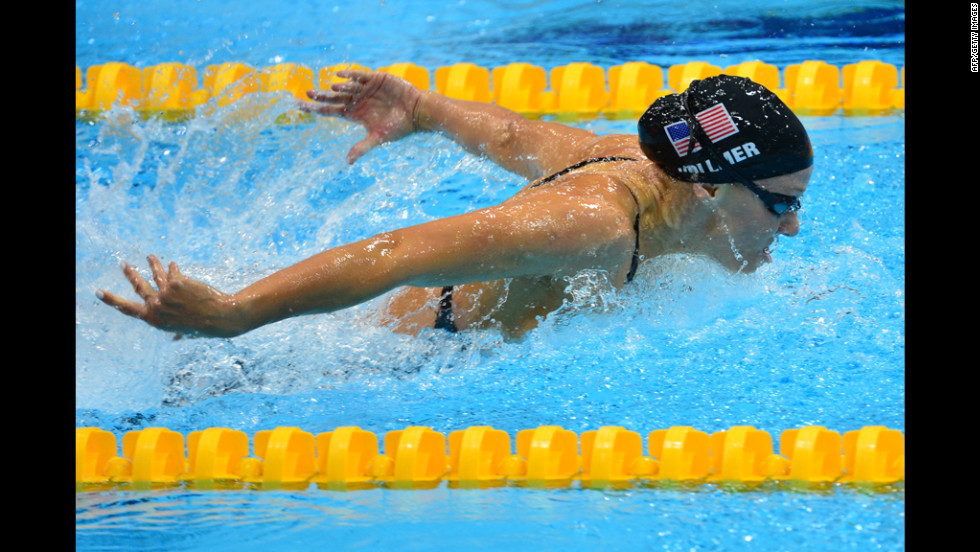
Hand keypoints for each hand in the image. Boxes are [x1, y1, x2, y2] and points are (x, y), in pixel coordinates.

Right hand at [97, 255, 244, 337]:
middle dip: (130, 274)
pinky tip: (172, 264)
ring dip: (152, 263)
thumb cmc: (203, 326)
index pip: (127, 309)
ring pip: (155, 274)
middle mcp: (156, 306)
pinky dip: (172, 268)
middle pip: (138, 286)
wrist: (220, 317)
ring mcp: (165, 293)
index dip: (112, 300)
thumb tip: (176, 338)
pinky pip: (172, 272)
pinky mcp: (176, 282)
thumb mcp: (185, 332)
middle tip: (123, 264)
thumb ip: (176, 331)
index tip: (99, 292)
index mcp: (154, 320)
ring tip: (149, 257)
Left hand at [298, 70, 421, 163]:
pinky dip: (350, 75)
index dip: (314, 108)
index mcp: (354, 114)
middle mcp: (357, 100)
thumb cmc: (399, 127)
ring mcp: (365, 89)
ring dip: (339, 88)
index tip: (298, 104)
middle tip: (308, 93)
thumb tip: (348, 162)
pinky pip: (359, 76)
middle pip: (333, 97)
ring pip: (346, 87)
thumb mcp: (379, 138)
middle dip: (321, 96)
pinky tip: (341, 76)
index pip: (329, 110)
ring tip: (333, 89)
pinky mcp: (376, 78)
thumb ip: (362, 147)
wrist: (418, 113)